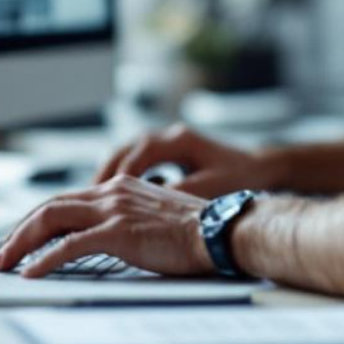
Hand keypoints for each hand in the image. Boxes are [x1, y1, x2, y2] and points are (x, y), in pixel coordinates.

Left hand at [0, 175, 214, 277]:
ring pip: (50, 220)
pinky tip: (29, 274)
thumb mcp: (154, 217)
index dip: (36, 220)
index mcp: (121, 186)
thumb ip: (128, 219)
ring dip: (20, 244)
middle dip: (17, 232)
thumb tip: (107, 239)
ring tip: (3, 265)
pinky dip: (43, 259)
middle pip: (49, 206)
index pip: (66, 200)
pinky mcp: (117, 231)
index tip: (19, 240)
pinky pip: (68, 246)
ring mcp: (114, 209)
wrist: (220, 230)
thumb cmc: (196, 230)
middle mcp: (112, 191)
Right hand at [95, 124, 276, 197]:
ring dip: (106, 179)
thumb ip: (178, 195)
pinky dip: (118, 181)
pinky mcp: (167, 154)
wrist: (261, 168)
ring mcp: (166, 143)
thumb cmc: (240, 177)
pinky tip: (109, 203)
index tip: (102, 198)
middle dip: (104, 175)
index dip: (117, 177)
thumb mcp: (211, 188)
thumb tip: (149, 207)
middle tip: (82, 201)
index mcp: (178, 140)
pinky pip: (133, 164)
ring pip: (122, 158)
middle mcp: (167, 136)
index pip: (137, 155)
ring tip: (88, 204)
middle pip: (122, 152)